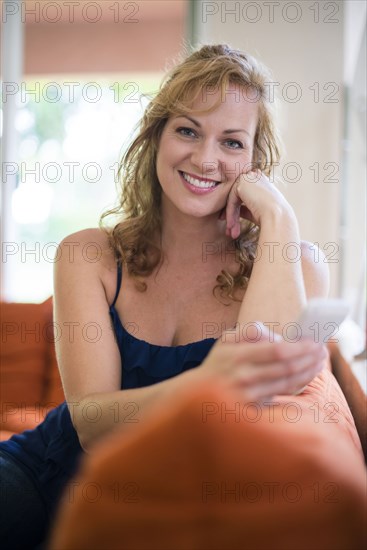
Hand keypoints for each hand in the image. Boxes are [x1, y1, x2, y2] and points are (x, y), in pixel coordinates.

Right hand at [199, 323, 326, 400]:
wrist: (197, 396)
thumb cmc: (217, 364)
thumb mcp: (226, 341)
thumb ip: (249, 332)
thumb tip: (274, 335)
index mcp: (237, 356)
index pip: (277, 351)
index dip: (299, 347)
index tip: (313, 341)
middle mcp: (244, 377)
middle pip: (287, 368)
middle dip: (309, 358)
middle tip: (323, 350)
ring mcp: (250, 396)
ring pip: (288, 383)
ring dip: (309, 371)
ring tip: (320, 361)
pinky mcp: (254, 409)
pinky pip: (282, 395)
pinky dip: (299, 384)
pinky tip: (308, 375)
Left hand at [220, 170, 290, 238]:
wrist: (277, 216)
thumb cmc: (271, 216)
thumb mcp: (255, 210)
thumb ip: (245, 208)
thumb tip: (235, 212)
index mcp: (260, 180)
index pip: (244, 194)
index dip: (237, 210)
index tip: (233, 225)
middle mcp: (254, 176)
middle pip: (237, 197)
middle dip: (233, 215)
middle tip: (230, 230)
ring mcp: (248, 178)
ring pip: (233, 199)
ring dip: (231, 216)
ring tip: (231, 231)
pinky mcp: (242, 183)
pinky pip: (231, 200)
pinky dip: (230, 214)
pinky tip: (231, 225)